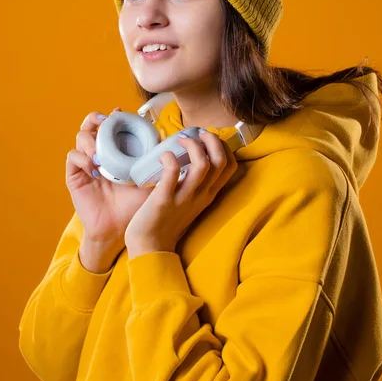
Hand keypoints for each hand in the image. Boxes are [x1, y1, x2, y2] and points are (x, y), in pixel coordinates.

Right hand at [66, 108, 152, 262]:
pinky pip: (73, 157)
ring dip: (89, 139)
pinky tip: (95, 168)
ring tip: (100, 151)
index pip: (111, 127)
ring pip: (80, 137)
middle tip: (104, 121)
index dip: (113, 116)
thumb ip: (155, 160)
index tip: (119, 111)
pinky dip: (82, 158)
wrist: (120, 229)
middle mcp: (100, 154)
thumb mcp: (149, 179)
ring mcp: (86, 163)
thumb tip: (168, 139)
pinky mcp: (75, 176)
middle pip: (91, 125)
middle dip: (95, 119)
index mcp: (117, 152)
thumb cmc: (136, 205)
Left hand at [124, 129, 238, 256]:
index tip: (208, 139)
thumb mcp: (190, 202)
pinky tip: (163, 156)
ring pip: (203, 165)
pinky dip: (170, 159)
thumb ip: (194, 184)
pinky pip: (173, 173)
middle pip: (221, 161)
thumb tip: (189, 157)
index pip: (230, 166)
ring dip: (193, 145)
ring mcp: (184, 198)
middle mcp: (201, 195)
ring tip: (180, 140)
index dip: (224, 146)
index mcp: (209, 194)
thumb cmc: (167, 221)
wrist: (150, 247)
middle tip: (197, 133)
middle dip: (212, 140)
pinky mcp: (164, 200)